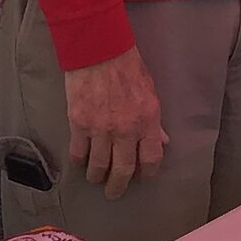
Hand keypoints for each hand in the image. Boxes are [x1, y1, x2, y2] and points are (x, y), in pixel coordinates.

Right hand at [62, 47, 167, 199]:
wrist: (98, 49)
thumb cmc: (127, 65)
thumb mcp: (150, 91)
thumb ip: (154, 120)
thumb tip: (161, 141)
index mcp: (147, 120)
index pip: (151, 159)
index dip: (147, 172)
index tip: (142, 176)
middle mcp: (125, 129)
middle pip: (123, 170)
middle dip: (118, 186)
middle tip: (114, 192)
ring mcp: (100, 128)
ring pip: (98, 166)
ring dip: (97, 177)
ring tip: (96, 179)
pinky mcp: (79, 123)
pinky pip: (79, 152)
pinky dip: (80, 161)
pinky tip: (81, 162)